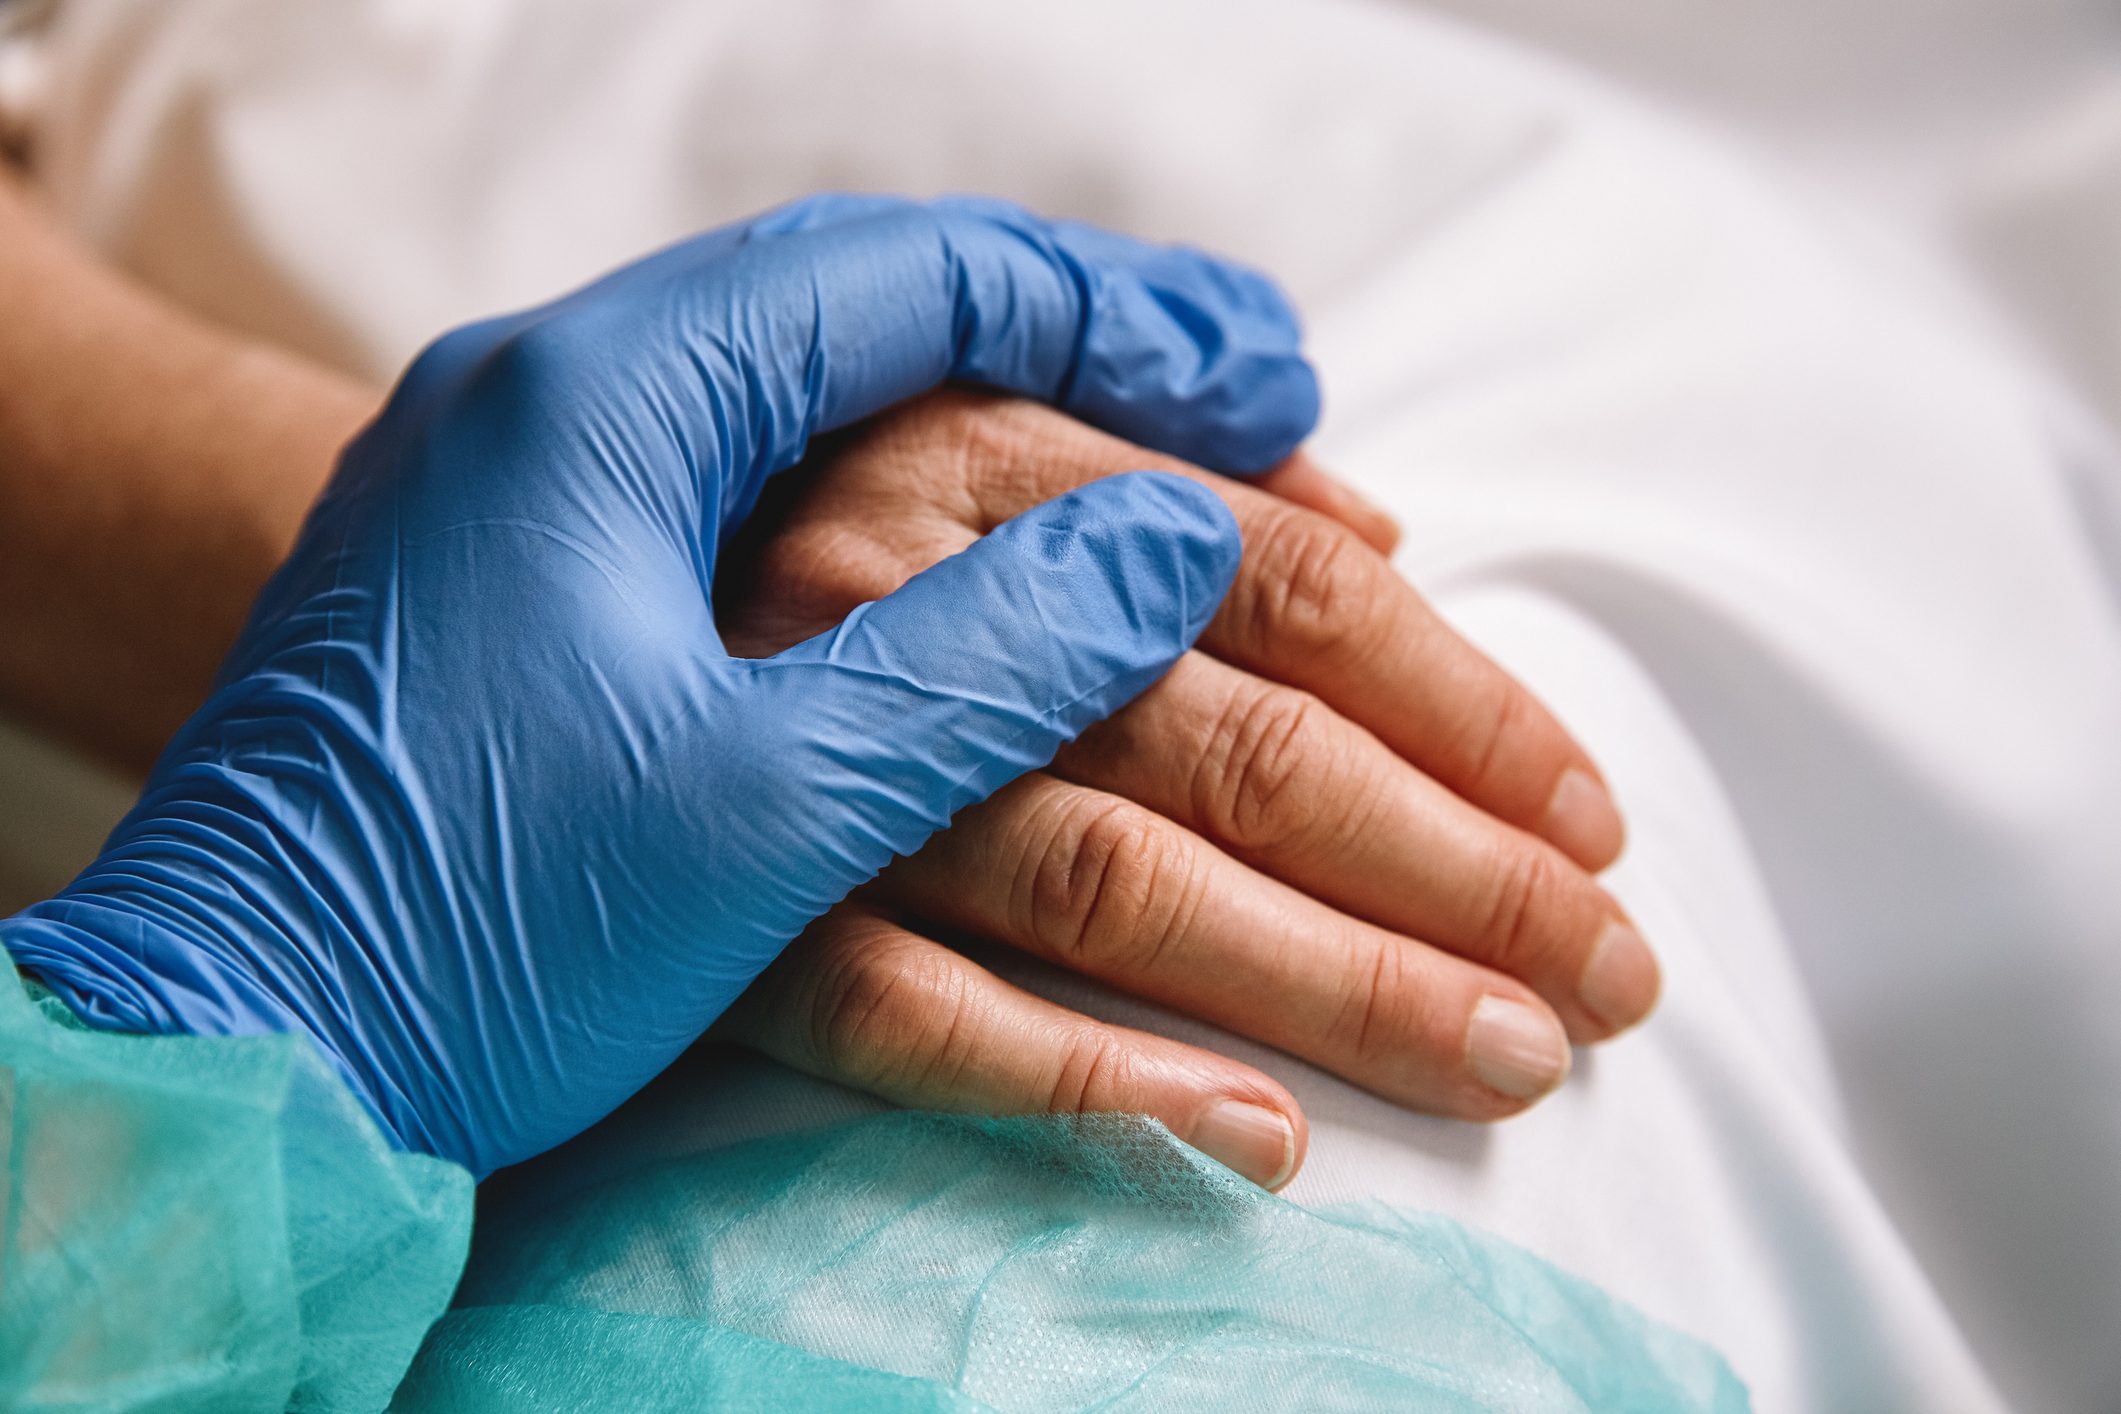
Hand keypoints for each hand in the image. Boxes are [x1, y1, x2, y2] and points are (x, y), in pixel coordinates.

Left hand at [0, 196, 1319, 1175]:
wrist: (226, 1049)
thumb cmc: (468, 938)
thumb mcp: (764, 809)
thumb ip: (985, 662)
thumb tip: (1173, 543)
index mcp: (598, 406)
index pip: (906, 279)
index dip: (1114, 313)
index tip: (1267, 378)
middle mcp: (548, 402)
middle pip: (868, 311)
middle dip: (1075, 345)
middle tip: (1251, 400)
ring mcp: (524, 486)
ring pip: (812, 394)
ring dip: (989, 416)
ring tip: (1155, 460)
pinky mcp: (520, 583)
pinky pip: (748, 482)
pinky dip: (888, 500)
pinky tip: (971, 533)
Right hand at [714, 393, 1657, 1187]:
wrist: (490, 647)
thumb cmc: (772, 541)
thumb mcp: (954, 451)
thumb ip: (1163, 480)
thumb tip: (1385, 537)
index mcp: (973, 461)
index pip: (1279, 583)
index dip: (1463, 700)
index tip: (1589, 816)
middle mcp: (897, 600)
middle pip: (1237, 741)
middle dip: (1452, 867)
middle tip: (1605, 971)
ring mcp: (807, 775)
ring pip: (1117, 884)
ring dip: (1333, 982)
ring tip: (1504, 1057)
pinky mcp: (727, 933)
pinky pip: (913, 1021)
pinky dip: (1088, 1081)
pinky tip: (1254, 1141)